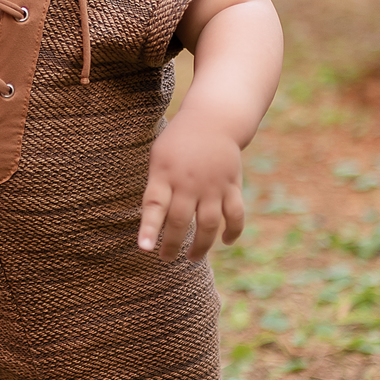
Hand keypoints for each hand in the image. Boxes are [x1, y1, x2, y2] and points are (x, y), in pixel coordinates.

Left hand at [138, 110, 244, 260]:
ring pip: (209, 224)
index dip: (149, 228)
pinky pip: (235, 215)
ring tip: (191, 259)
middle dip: (172, 245)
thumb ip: (156, 188)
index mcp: (165, 174)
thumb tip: (152, 223)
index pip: (155, 205)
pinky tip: (225, 241)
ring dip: (201, 246)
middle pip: (181, 221)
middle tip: (165, 259)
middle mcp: (189, 182)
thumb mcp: (158, 157)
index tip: (144, 248)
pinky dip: (232, 232)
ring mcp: (213, 185)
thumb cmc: (178, 143)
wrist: (213, 119)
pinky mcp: (232, 185)